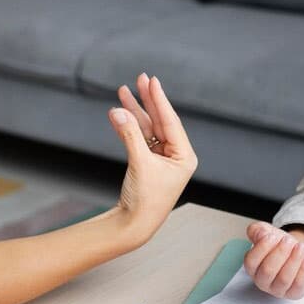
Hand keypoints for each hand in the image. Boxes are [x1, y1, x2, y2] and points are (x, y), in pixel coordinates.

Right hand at [108, 73, 197, 244]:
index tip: (152, 81)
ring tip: (123, 90)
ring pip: (148, 127)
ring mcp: (162, 158)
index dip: (160, 100)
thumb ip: (129, 134)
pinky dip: (129, 124)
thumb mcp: (139, 164)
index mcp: (185, 157)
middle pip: (161, 120)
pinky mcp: (148, 162)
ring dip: (135, 110)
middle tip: (140, 78)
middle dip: (148, 100)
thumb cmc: (144, 201)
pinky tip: (119, 112)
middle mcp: (176, 155)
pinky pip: (139, 137)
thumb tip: (118, 111)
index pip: (171, 122)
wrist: (133, 225)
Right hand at [243, 221, 303, 298]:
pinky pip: (298, 284)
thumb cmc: (278, 245)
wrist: (296, 254)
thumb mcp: (265, 232)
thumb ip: (258, 230)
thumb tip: (260, 234)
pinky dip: (303, 269)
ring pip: (284, 278)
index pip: (251, 261)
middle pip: (267, 271)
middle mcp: (262, 281)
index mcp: (252, 267)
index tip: (271, 236)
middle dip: (279, 253)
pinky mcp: (293, 293)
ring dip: (293, 260)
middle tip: (288, 240)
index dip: (261, 248)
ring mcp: (278, 290)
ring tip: (300, 246)